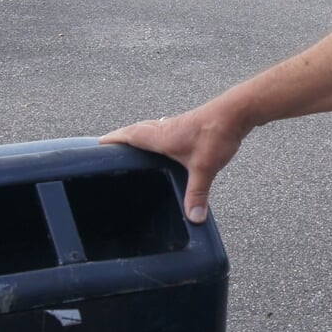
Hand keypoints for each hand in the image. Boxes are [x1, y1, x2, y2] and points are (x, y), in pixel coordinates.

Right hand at [100, 108, 245, 224]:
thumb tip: (194, 218)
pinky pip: (162, 130)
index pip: (128, 135)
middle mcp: (164, 128)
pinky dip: (153, 137)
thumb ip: (197, 193)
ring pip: (148, 129)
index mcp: (160, 136)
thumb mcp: (205, 168)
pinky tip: (161, 147)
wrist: (236, 112)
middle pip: (134, 131)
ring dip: (137, 136)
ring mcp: (175, 125)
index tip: (95, 146)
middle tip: (108, 149)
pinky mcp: (187, 126)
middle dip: (120, 139)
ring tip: (129, 149)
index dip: (111, 140)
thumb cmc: (216, 133)